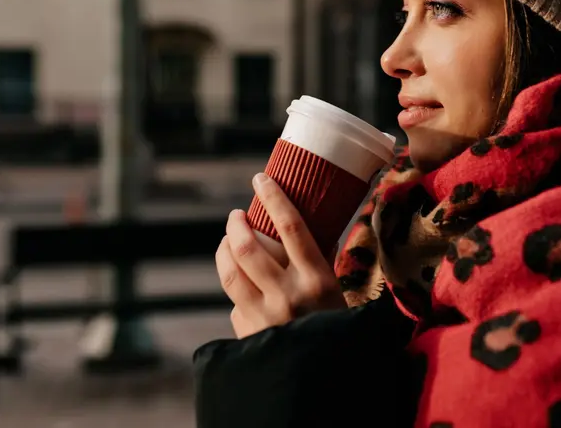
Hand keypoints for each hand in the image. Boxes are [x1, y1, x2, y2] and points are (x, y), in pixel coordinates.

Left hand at [215, 173, 346, 338]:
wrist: (322, 381)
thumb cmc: (334, 328)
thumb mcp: (335, 293)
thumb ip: (319, 261)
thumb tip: (307, 223)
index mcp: (319, 280)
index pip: (292, 227)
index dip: (273, 198)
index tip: (261, 179)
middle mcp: (289, 295)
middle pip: (249, 246)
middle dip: (236, 224)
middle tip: (237, 215)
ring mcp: (264, 316)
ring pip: (230, 271)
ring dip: (224, 249)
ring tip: (228, 239)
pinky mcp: (247, 333)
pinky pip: (234, 301)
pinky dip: (237, 289)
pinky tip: (244, 287)